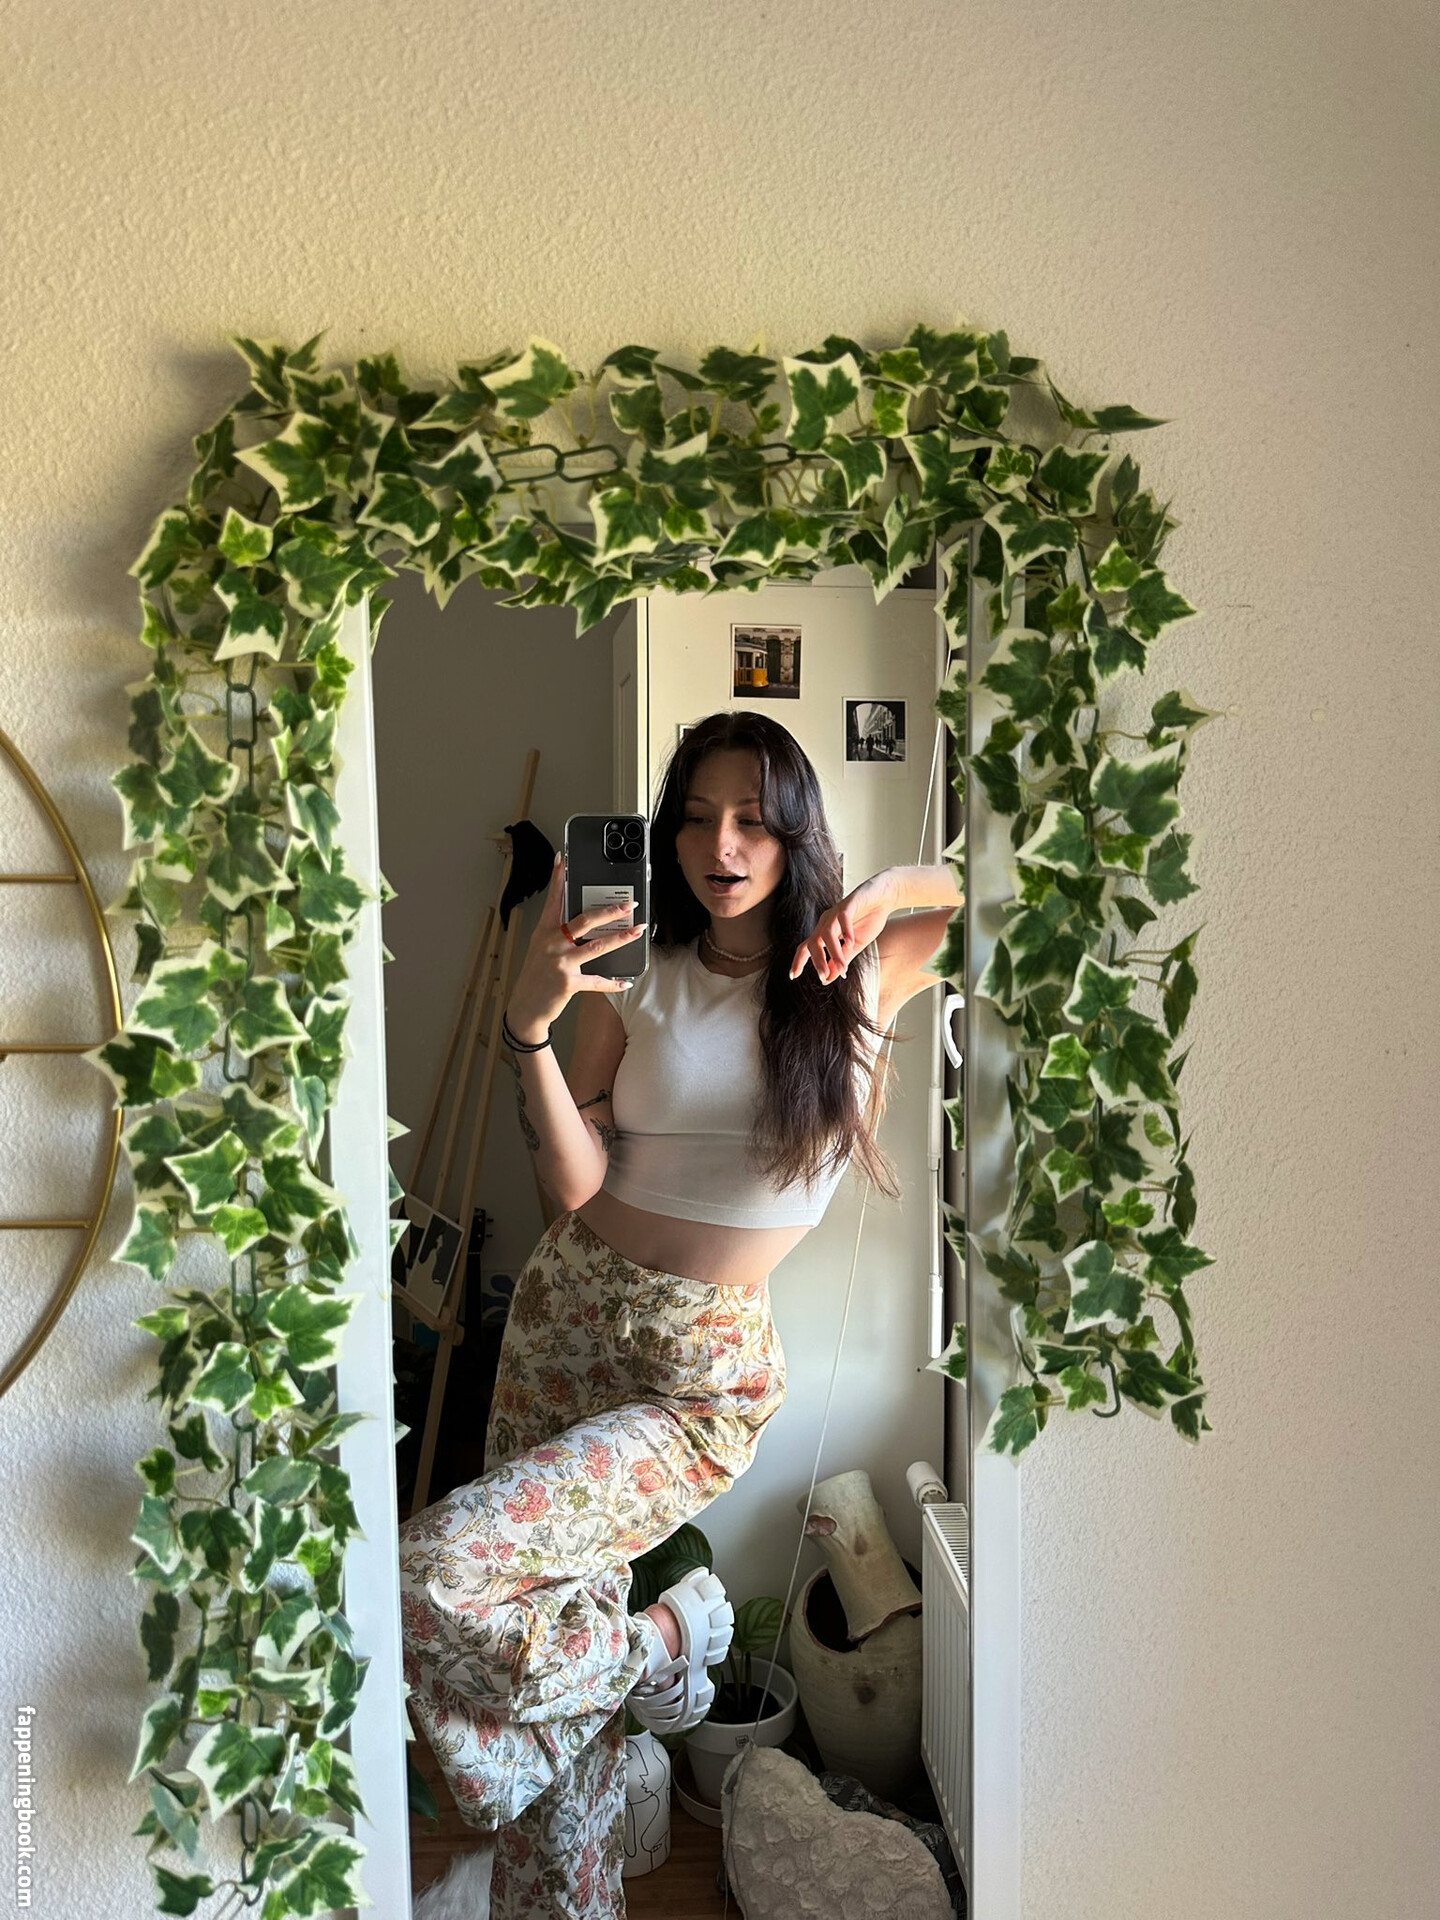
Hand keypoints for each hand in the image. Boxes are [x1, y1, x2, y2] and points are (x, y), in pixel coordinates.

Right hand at [507, 857, 642, 1037]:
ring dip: (621, 938)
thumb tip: (582, 919)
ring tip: (637, 931)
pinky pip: (597, 981)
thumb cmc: (536, 976)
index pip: (553, 900)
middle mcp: (552, 943)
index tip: (564, 859)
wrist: (526, 1008)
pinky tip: (626, 981)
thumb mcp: (541, 948)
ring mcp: (561, 963)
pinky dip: (613, 983)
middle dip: (610, 911)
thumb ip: (557, 932)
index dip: (559, 879)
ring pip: (597, 946)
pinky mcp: (569, 983)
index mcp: (544, 932)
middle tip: (629, 904)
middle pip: (585, 920)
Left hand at [789, 876, 891, 983]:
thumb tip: (826, 980)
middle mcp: (826, 922)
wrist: (884, 897)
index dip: (799, 961)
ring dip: (833, 951)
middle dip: (817, 960)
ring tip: (843, 966)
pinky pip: (842, 917)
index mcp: (825, 932)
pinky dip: (845, 930)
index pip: (807, 948)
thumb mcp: (854, 946)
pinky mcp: (849, 903)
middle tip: (823, 976)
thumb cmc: (869, 920)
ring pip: (827, 932)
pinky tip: (850, 942)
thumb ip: (840, 961)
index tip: (792, 976)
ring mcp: (836, 912)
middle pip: (814, 942)